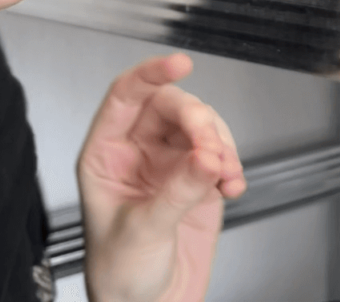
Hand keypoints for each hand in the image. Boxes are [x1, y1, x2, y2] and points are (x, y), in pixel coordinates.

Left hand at [77, 54, 246, 301]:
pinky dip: (233, 166)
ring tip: (224, 175)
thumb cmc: (119, 276)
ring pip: (203, 128)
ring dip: (221, 145)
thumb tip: (205, 157)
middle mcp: (138, 154)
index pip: (125, 96)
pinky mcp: (198, 183)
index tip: (178, 63)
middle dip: (200, 123)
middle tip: (212, 150)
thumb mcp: (142, 231)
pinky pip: (221, 155)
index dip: (151, 74)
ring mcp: (171, 166)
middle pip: (174, 108)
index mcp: (106, 155)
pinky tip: (230, 186)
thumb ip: (176, 192)